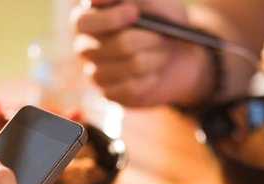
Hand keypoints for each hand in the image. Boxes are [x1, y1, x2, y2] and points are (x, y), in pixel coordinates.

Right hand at [72, 0, 209, 105]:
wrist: (180, 57)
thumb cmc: (161, 22)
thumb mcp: (152, 2)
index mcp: (88, 20)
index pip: (83, 22)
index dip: (109, 19)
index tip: (134, 13)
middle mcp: (86, 47)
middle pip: (117, 44)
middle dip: (148, 39)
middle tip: (161, 37)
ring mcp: (95, 73)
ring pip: (132, 65)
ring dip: (156, 58)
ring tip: (162, 53)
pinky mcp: (109, 94)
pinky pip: (131, 87)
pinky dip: (151, 79)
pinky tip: (154, 73)